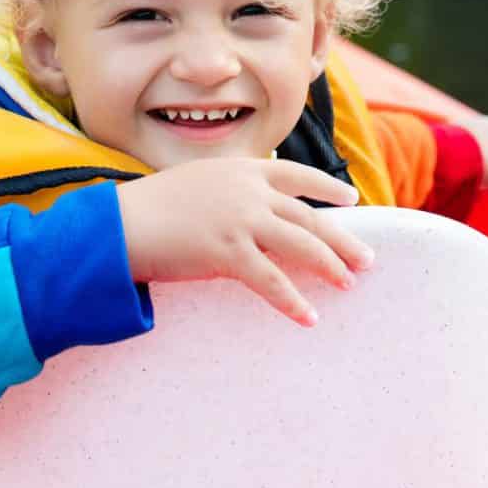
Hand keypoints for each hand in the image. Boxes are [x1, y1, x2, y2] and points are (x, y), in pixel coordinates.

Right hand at [116, 159, 374, 325]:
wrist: (121, 223)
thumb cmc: (152, 207)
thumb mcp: (199, 183)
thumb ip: (231, 192)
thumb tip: (256, 212)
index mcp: (241, 170)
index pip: (296, 174)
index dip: (327, 186)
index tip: (351, 197)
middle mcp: (247, 191)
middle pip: (309, 215)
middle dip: (341, 238)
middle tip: (367, 259)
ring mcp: (240, 220)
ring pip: (300, 244)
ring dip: (329, 266)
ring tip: (349, 284)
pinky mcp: (227, 252)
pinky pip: (270, 281)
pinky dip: (292, 301)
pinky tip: (309, 317)